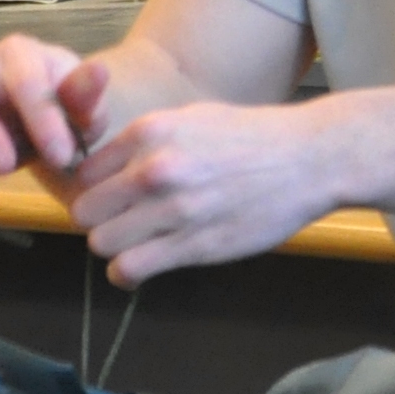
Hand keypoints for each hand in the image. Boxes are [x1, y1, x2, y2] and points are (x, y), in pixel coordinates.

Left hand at [66, 98, 342, 283]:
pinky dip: (128, 274)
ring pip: (102, 244)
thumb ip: (148, 142)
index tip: (112, 201)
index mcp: (150, 132)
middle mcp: (154, 169)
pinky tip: (143, 267)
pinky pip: (130, 269)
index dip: (95, 191)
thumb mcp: (193, 118)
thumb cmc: (254, 139)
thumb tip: (111, 169)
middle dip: (101, 222)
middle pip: (85, 212)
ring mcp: (174, 210)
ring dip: (116, 249)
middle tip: (124, 225)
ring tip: (137, 246)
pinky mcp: (195, 245)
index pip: (84, 174)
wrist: (310, 159)